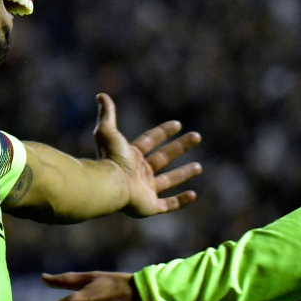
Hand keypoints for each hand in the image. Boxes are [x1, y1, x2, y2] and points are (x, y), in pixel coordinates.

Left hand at [93, 93, 201, 216]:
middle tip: (196, 136)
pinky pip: (169, 204)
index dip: (163, 131)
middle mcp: (139, 173)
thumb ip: (107, 114)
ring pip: (169, 181)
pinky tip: (193, 194)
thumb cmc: (110, 159)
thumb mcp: (108, 131)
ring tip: (199, 167)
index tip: (178, 124)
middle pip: (164, 158)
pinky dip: (181, 200)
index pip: (150, 141)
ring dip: (184, 173)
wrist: (110, 185)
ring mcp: (145, 190)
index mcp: (130, 156)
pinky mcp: (150, 206)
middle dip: (180, 147)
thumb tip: (101, 94)